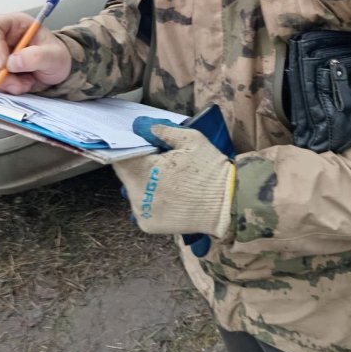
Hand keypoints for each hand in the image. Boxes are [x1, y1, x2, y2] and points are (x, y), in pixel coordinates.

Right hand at [0, 13, 71, 93]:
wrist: (55, 71)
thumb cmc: (55, 56)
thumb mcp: (54, 56)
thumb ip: (36, 57)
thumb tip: (12, 62)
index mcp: (13, 24)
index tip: (3, 64)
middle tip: (20, 83)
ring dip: (3, 82)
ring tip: (26, 83)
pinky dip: (4, 87)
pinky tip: (20, 85)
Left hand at [113, 118, 234, 237]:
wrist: (228, 204)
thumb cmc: (210, 169)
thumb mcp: (191, 139)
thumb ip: (163, 131)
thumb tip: (141, 125)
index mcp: (145, 171)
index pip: (122, 157)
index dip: (129, 147)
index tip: (139, 144)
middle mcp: (138, 194)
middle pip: (126, 174)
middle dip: (138, 165)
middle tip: (158, 159)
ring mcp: (141, 213)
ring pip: (133, 190)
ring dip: (143, 182)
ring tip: (164, 177)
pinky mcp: (148, 225)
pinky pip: (141, 206)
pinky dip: (150, 198)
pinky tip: (167, 193)